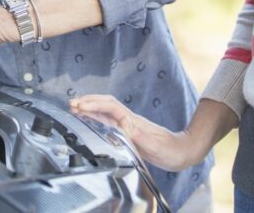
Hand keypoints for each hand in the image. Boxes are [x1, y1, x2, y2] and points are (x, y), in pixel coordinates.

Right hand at [69, 95, 201, 171]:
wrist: (182, 151)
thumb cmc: (170, 150)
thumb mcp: (155, 145)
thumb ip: (139, 135)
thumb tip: (122, 124)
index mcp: (133, 122)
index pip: (110, 108)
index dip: (94, 105)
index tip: (80, 106)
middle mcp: (129, 120)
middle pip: (106, 105)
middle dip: (88, 102)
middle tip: (71, 103)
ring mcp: (129, 124)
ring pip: (106, 111)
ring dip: (91, 108)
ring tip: (75, 108)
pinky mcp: (129, 131)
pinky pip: (109, 121)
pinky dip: (97, 117)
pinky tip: (90, 120)